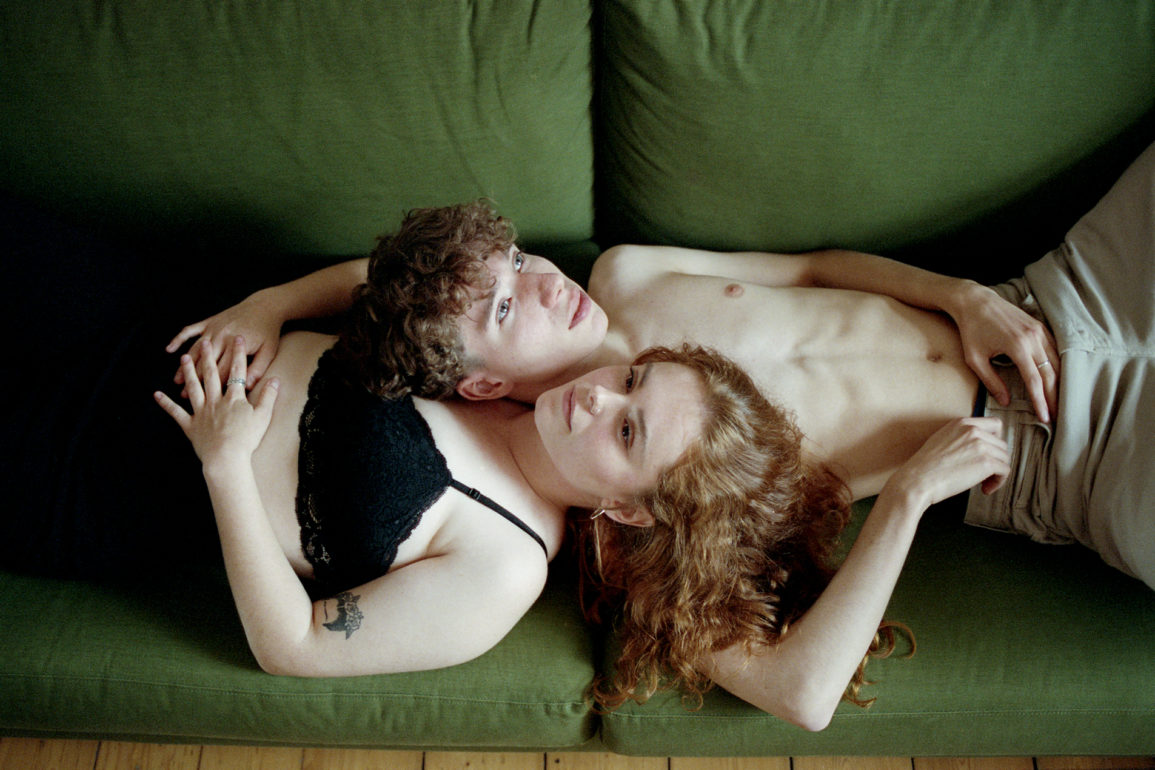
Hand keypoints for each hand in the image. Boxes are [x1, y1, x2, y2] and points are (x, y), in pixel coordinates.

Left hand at [155, 337, 278, 464]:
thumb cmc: (247, 439)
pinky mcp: (190, 426)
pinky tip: (157, 394)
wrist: (226, 458)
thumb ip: (269, 396)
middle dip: (209, 356)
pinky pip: (176, 412)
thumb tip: (276, 379)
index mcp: (233, 398)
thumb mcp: (263, 416)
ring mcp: (201, 412)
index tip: (237, 339)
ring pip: (194, 388)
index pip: (237, 371)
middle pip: (211, 374)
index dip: (238, 354)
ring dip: (189, 372)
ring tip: (184, 358)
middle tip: (206, 342)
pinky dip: (166, 404)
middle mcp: (215, 401)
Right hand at [166, 290, 283, 390]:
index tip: (206, 401)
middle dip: (194, 380)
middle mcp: (221, 337)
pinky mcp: (209, 321)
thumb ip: (258, 369)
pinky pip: (189, 330)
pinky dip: (178, 339)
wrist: (264, 306)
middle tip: (184, 395)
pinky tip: (169, 349)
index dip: (214, 387)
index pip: (222, 371)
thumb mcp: (268, 351)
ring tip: (177, 380)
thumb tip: (248, 387)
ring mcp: (213, 328)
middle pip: (204, 363)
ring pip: (194, 349)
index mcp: (235, 347)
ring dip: (185, 365)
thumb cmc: (268, 332)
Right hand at [883, 417, 1010, 510]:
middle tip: (982, 473)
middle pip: (1002, 444)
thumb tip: (978, 446)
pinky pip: (1005, 471)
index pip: (995, 424)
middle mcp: (973, 430)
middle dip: (995, 460)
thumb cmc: (925, 466)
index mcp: (962, 423)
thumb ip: (961, 437)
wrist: (918, 480)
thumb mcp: (941, 439)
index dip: (996, 440)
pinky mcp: (986, 462)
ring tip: (982, 483)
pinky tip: (985, 489)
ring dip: (996, 473)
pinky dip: (998, 482)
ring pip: (1005, 458)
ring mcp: (981, 445)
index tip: (990, 452)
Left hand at [949, 283, 1058, 422]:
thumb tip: (1006, 401)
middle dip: (1055, 397)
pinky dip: (1058, 366)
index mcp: (1017, 347)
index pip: (1034, 381)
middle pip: (1051, 373)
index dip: (1041, 401)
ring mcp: (1039, 331)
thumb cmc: (971, 330)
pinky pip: (1055, 350)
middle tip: (1058, 416)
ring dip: (1060, 383)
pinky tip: (1058, 379)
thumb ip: (991, 381)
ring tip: (1060, 401)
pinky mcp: (1040, 327)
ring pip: (1057, 362)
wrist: (976, 301)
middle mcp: (1033, 338)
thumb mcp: (975, 359)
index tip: (1045, 418)